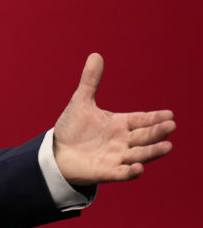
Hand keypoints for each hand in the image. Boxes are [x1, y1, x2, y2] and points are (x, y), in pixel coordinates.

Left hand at [53, 53, 174, 185]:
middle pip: (144, 136)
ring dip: (152, 151)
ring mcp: (116, 157)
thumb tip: (95, 54)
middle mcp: (122, 141)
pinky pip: (121, 173)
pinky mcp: (106, 172)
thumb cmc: (73, 128)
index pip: (141, 120)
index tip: (169, 114)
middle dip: (157, 132)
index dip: (154, 118)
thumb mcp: (81, 102)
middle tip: (171, 126)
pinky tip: (138, 168)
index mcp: (119, 124)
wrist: (57, 152)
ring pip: (139, 154)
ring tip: (167, 146)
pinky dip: (130, 172)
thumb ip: (90, 81)